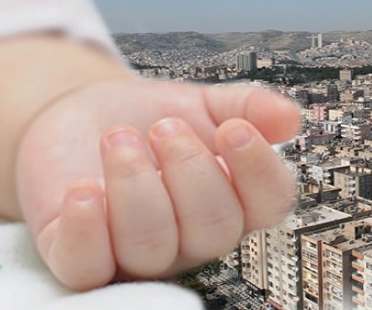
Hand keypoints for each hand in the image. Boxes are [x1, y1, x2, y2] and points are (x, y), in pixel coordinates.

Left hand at [15, 78, 299, 289]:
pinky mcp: (84, 256)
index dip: (258, 169)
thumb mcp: (202, 103)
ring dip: (135, 186)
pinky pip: (87, 269)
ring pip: (152, 248)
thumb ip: (247, 106)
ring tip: (118, 138)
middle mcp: (192, 236)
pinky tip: (83, 190)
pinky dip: (87, 232)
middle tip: (164, 126)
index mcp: (233, 199)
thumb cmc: (148, 119)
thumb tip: (290, 117)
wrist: (81, 117)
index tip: (234, 128)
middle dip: (190, 171)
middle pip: (214, 229)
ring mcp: (139, 253)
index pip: (269, 202)